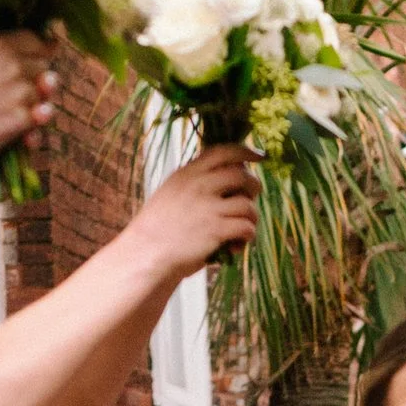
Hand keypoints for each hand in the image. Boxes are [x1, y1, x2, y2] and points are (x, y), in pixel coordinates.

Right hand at [0, 34, 59, 164]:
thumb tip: (21, 44)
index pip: (34, 40)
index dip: (34, 53)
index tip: (30, 63)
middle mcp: (12, 63)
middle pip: (44, 66)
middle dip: (34, 79)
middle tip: (11, 94)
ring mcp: (20, 90)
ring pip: (45, 94)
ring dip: (32, 104)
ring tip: (5, 112)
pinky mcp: (22, 116)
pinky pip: (40, 118)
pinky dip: (31, 127)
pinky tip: (15, 130)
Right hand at [131, 146, 260, 273]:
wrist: (145, 254)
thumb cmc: (158, 229)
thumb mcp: (171, 193)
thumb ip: (194, 183)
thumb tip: (227, 178)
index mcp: (187, 173)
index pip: (223, 151)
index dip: (246, 151)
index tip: (260, 156)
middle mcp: (198, 185)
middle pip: (242, 175)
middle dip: (253, 187)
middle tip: (250, 200)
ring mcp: (208, 207)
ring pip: (248, 204)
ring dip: (251, 218)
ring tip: (243, 230)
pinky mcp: (215, 229)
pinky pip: (246, 227)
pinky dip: (247, 237)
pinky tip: (235, 246)